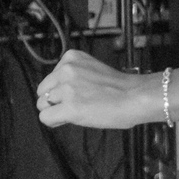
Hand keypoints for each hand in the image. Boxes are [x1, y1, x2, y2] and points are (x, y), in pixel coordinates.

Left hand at [37, 50, 153, 129]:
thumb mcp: (91, 69)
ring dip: (56, 111)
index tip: (77, 93)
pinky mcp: (69, 107)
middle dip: (55, 100)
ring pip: (42, 104)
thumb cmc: (120, 87)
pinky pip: (45, 117)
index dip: (60, 90)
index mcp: (71, 57)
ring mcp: (67, 88)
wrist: (136, 96)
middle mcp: (66, 69)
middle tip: (75, 105)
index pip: (50, 77)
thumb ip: (73, 75)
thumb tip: (55, 92)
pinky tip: (68, 120)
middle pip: (42, 91)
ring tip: (76, 111)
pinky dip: (54, 121)